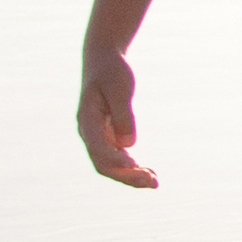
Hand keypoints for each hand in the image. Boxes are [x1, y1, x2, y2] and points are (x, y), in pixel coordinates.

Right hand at [78, 50, 157, 188]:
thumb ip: (123, 114)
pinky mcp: (106, 136)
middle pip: (103, 164)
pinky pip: (116, 158)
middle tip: (153, 182)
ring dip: (130, 176)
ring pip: (110, 165)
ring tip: (154, 182)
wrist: (103, 59)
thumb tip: (128, 144)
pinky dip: (131, 168)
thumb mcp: (120, 87)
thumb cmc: (112, 70)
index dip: (116, 161)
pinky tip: (149, 172)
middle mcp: (88, 132)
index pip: (98, 149)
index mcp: (87, 120)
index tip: (136, 166)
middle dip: (126, 177)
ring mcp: (96, 136)